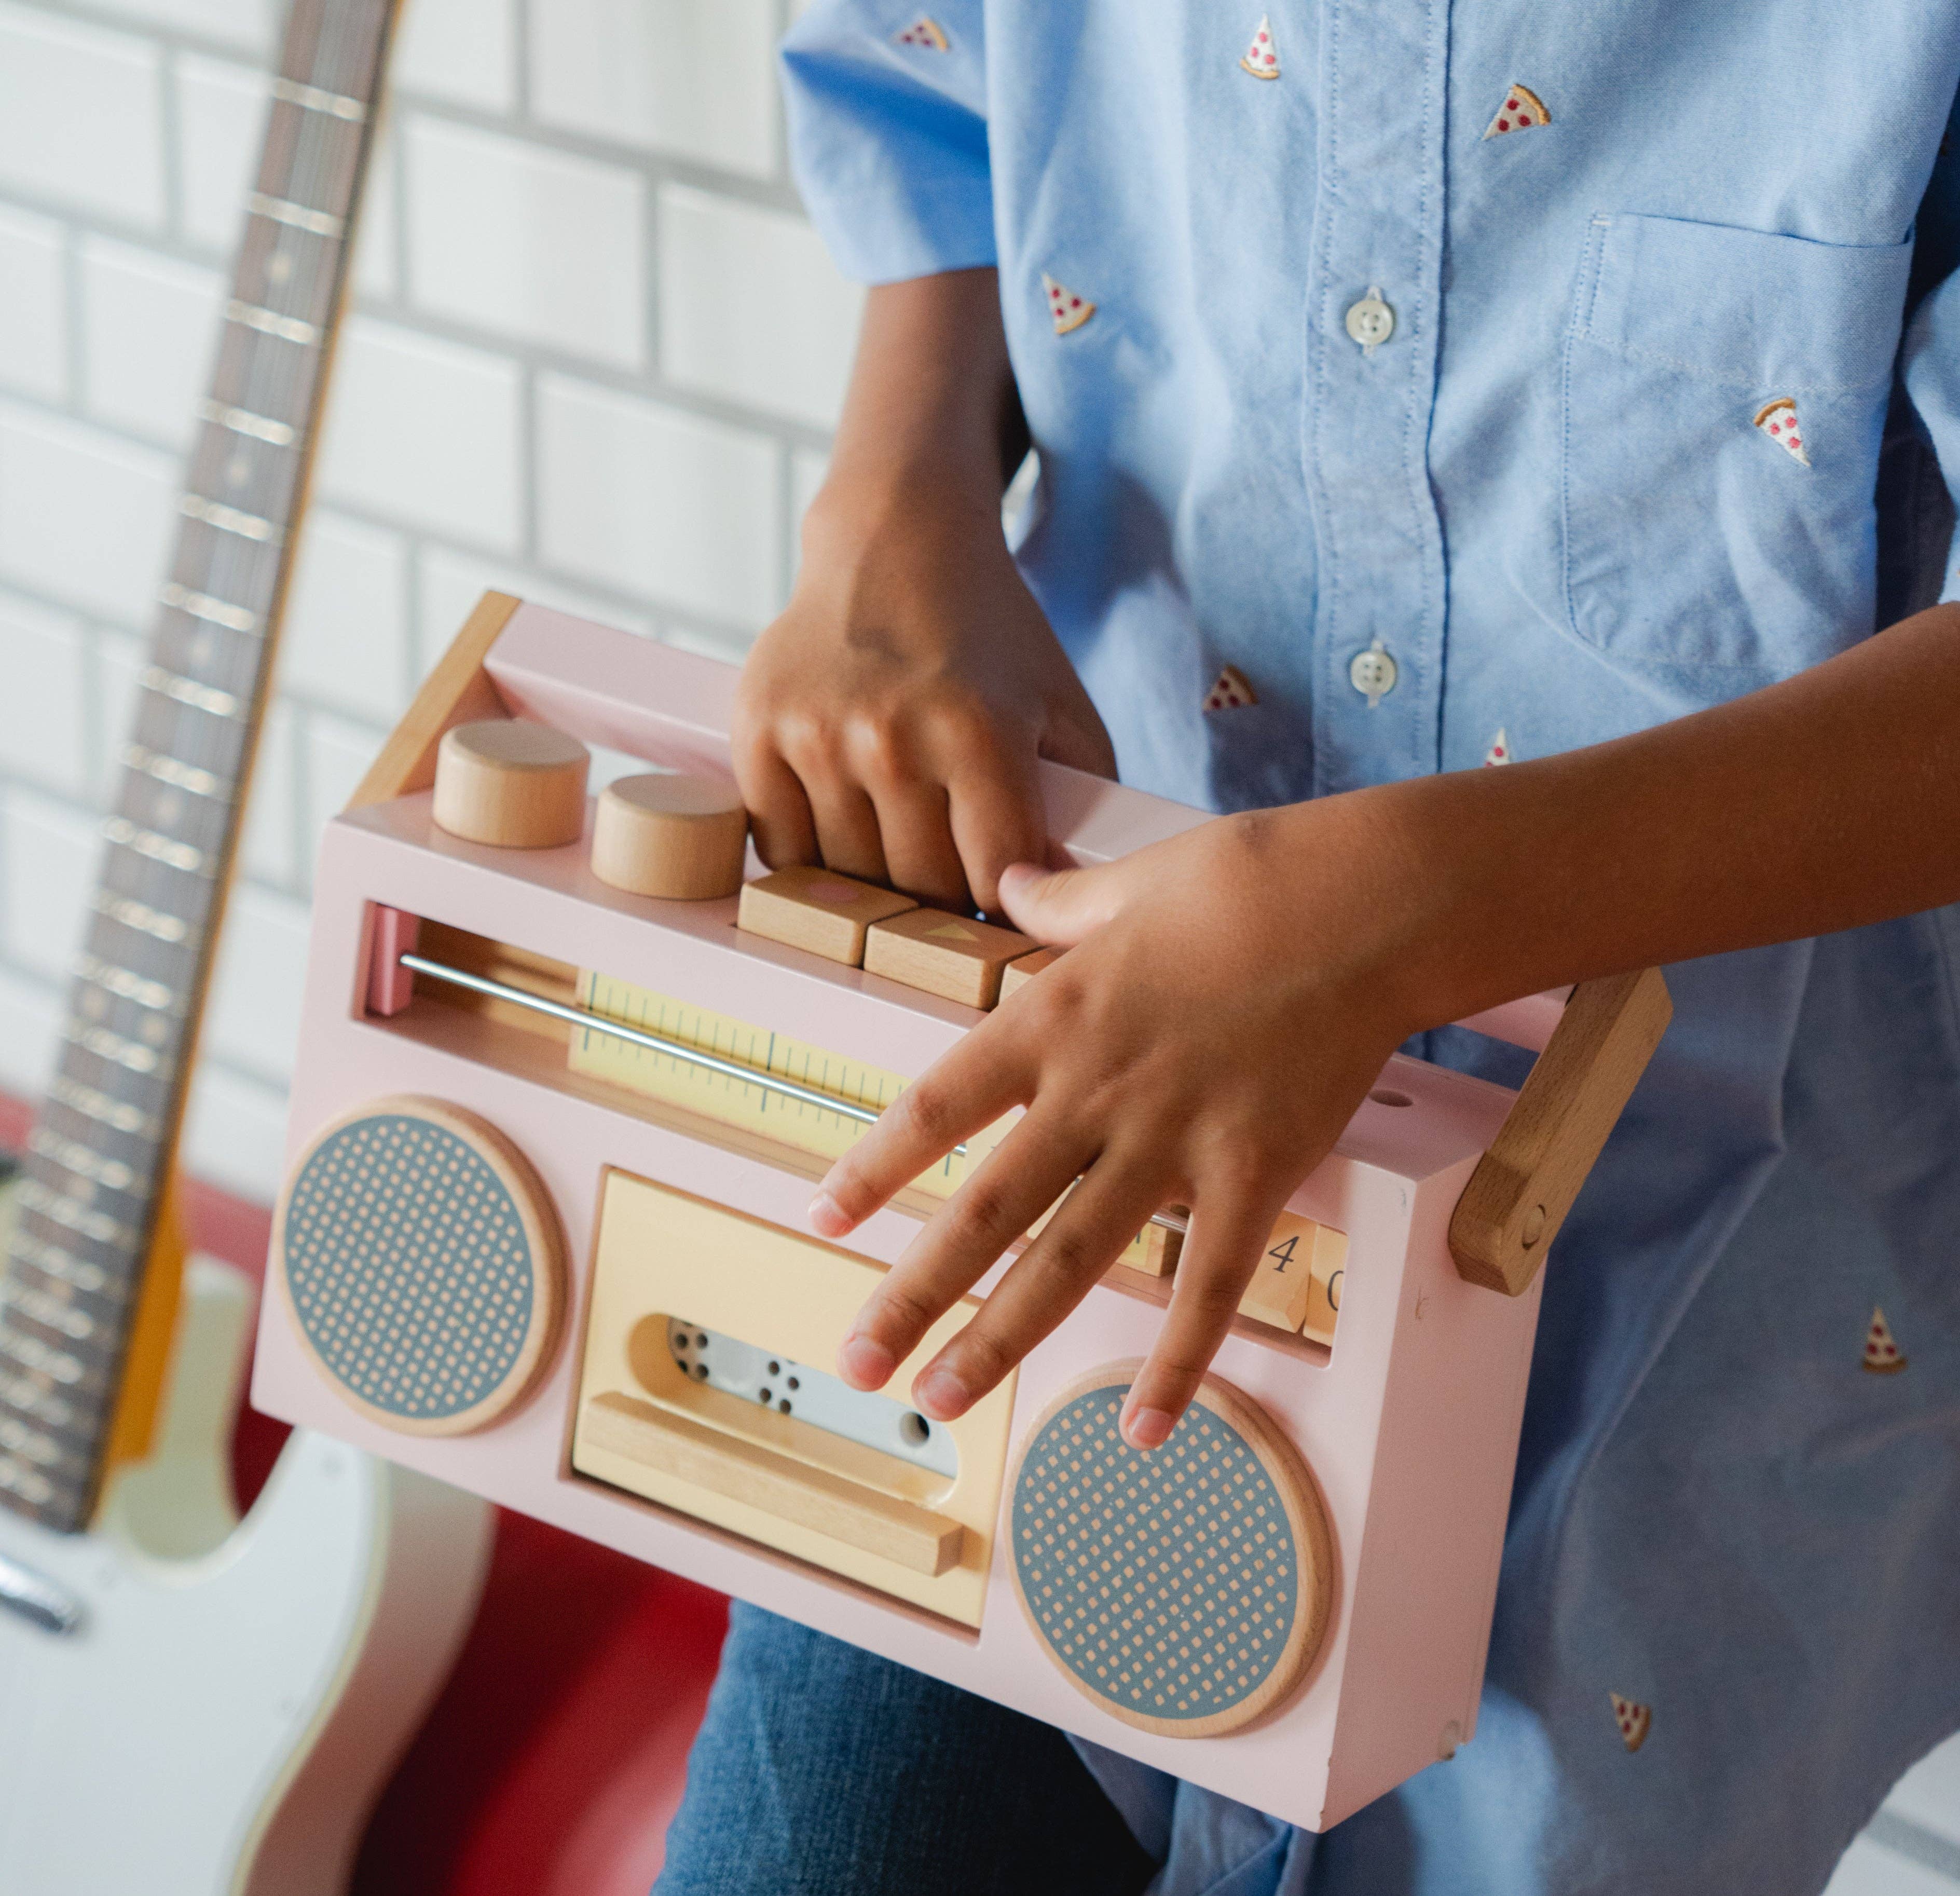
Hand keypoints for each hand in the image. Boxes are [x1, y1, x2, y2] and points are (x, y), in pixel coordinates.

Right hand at [733, 490, 1112, 911]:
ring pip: (849, 879)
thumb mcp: (1063, 707)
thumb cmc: (989, 639)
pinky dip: (812, 859)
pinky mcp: (758, 732)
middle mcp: (893, 737)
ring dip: (879, 879)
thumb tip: (1060, 902)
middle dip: (946, 894)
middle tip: (953, 868)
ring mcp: (817, 736)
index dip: (1004, 904)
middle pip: (920, 889)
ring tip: (901, 843)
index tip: (1004, 900)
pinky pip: (781, 850)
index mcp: (980, 733)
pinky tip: (845, 828)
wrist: (894, 546)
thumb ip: (1081, 806)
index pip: (993, 879)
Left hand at [808, 798, 1423, 1448]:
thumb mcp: (1128, 883)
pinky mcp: (1255, 1173)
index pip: (936, 1109)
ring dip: (999, 1338)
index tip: (823, 1219)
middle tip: (856, 1364)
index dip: (873, 1169)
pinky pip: (1206, 1285)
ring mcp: (1172, 1141)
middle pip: (984, 1210)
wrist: (1361, 901)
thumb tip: (1013, 879)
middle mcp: (1092, 1092)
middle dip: (913, 1294)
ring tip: (940, 1400)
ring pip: (1068, 1261)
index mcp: (1051, 1019)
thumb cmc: (1246, 878)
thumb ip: (1058, 901)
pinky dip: (1177, 1362)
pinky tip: (1143, 1430)